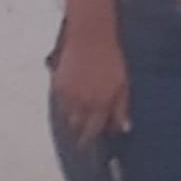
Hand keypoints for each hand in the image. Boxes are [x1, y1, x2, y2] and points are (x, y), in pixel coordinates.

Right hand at [52, 25, 130, 147]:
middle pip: (77, 125)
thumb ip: (121, 108)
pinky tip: (75, 94)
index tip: (88, 143)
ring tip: (81, 109)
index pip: (93, 129)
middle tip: (85, 127)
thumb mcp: (123, 84)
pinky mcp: (58, 85)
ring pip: (67, 114)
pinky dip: (67, 101)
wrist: (91, 37)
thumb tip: (123, 128)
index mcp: (101, 102)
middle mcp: (83, 102)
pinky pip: (61, 101)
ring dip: (74, 115)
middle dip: (81, 128)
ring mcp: (68, 94)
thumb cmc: (111, 59)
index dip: (90, 137)